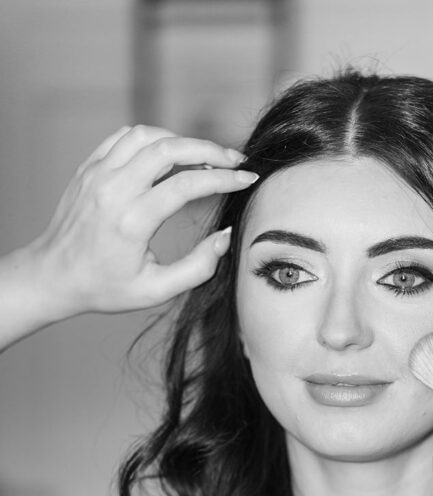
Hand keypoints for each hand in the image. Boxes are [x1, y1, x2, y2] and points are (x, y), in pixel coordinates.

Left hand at [27, 124, 256, 316]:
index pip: (186, 184)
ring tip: (204, 158)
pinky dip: (153, 140)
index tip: (247, 179)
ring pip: (147, 136)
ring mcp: (98, 173)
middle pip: (169, 149)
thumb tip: (227, 237)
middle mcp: (113, 190)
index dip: (224, 178)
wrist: (55, 275)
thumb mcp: (156, 291)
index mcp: (132, 221)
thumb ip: (198, 268)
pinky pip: (125, 137)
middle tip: (235, 160)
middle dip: (209, 150)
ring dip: (181, 141)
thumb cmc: (106, 288)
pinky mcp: (89, 167)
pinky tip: (170, 156)